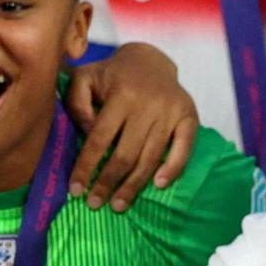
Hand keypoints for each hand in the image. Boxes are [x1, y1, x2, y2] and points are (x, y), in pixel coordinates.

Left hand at [67, 46, 197, 205]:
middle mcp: (148, 104)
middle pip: (126, 154)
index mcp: (121, 94)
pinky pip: (184, 147)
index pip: (100, 138)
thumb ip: (76, 103)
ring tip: (118, 205)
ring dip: (134, 185)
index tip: (75, 189)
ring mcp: (171, 111)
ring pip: (151, 156)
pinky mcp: (189, 116)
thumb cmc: (111, 75)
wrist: (151, 60)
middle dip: (108, 183)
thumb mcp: (85, 78)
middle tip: (95, 204)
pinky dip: (173, 168)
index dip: (86, 166)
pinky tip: (159, 185)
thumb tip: (87, 133)